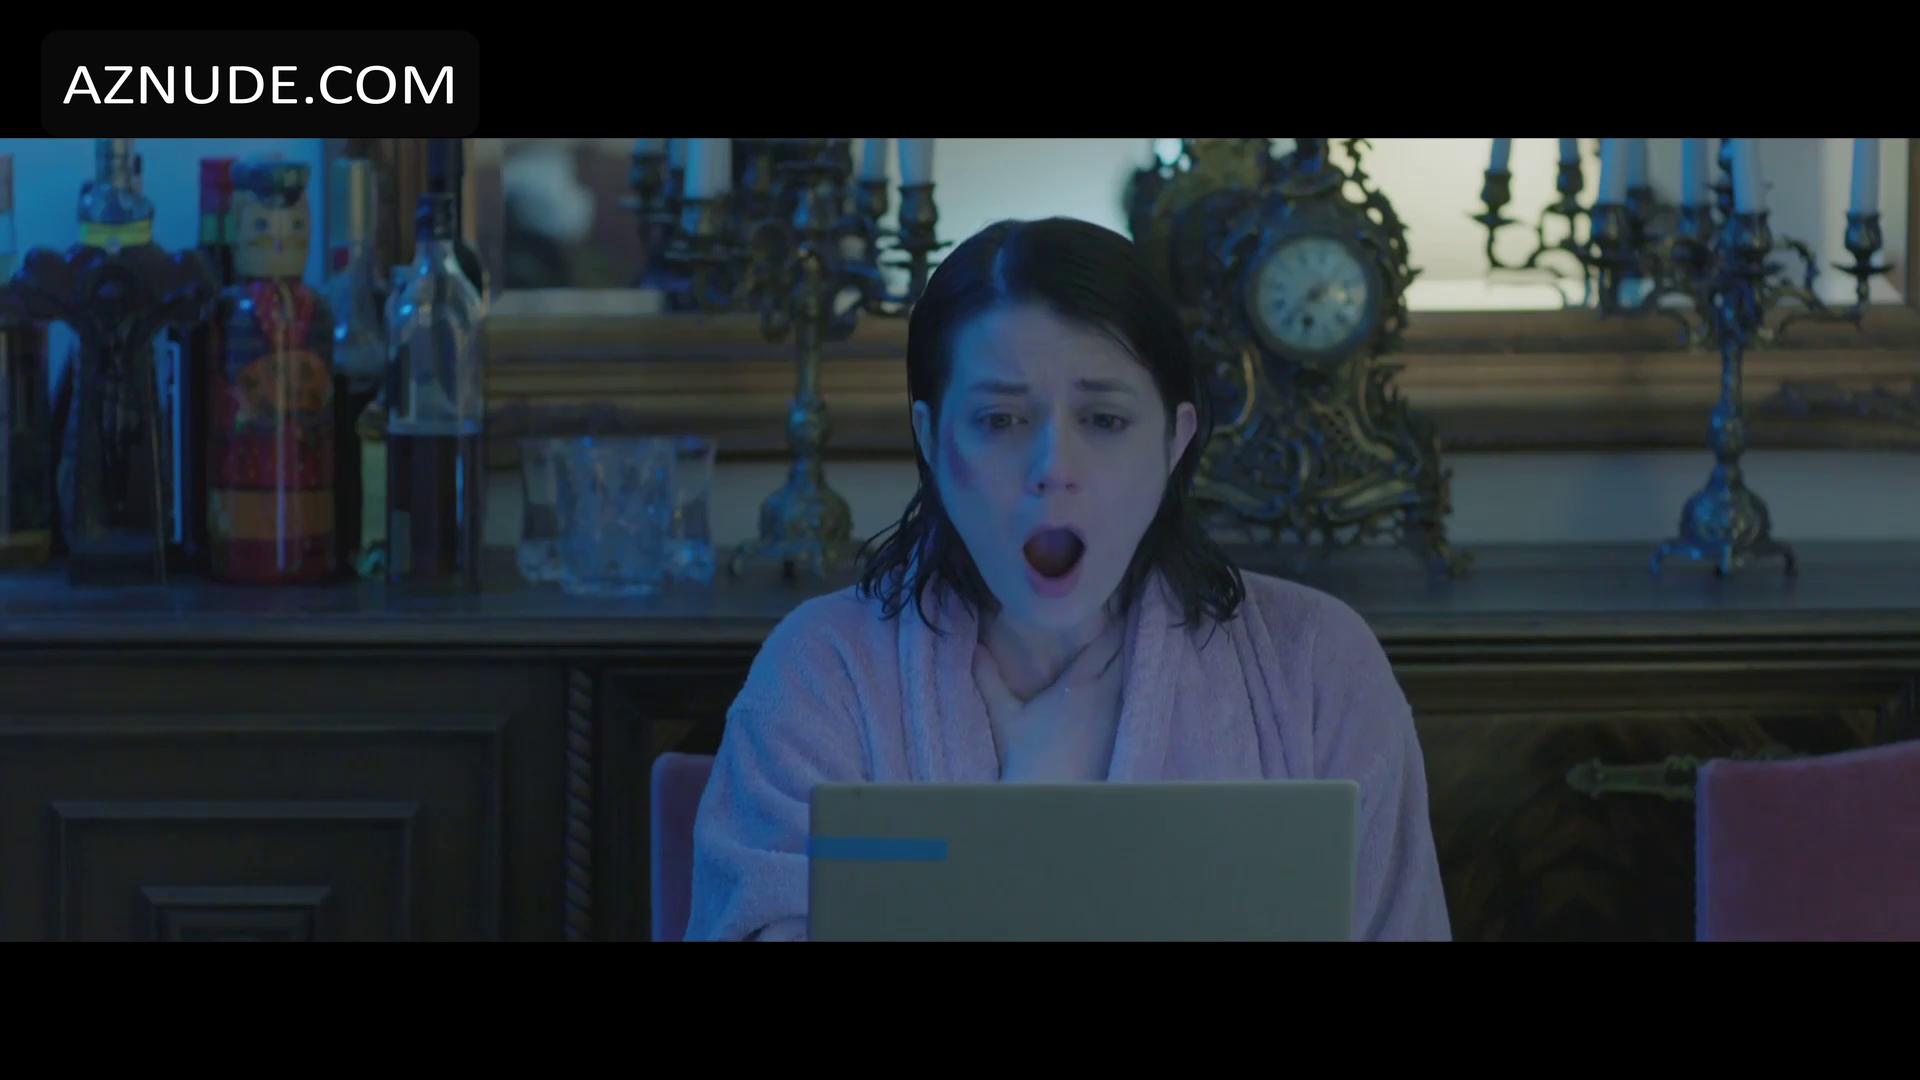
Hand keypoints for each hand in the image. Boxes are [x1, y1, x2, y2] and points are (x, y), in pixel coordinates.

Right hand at [972, 621, 1125, 782]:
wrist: (1052, 793)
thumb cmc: (1026, 756)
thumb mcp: (1005, 715)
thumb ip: (989, 678)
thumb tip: (975, 647)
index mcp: (1079, 684)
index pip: (1106, 643)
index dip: (1113, 621)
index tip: (1114, 602)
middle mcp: (1105, 694)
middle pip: (1124, 653)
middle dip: (1125, 633)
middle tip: (1125, 612)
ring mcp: (1117, 714)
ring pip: (1131, 673)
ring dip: (1130, 656)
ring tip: (1130, 638)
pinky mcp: (1121, 731)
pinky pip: (1132, 695)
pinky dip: (1132, 681)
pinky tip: (1130, 677)